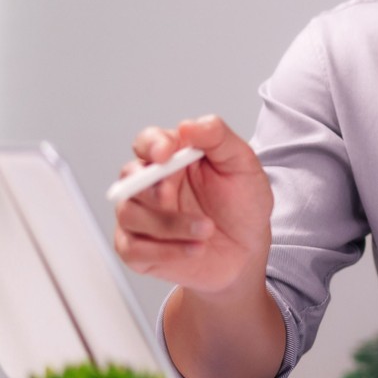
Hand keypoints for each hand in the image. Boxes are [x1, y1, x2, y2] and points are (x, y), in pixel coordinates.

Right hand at [112, 115, 274, 295]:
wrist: (248, 249)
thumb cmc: (242, 204)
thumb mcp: (242, 164)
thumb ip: (217, 137)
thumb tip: (189, 126)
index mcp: (172, 158)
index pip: (148, 142)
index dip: (152, 145)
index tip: (166, 153)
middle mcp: (151, 184)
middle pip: (130, 177)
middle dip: (151, 188)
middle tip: (171, 197)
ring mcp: (141, 216)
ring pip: (130, 214)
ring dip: (169, 224)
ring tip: (206, 230)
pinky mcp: (137, 249)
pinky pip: (133, 249)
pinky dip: (166, 251)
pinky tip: (195, 249)